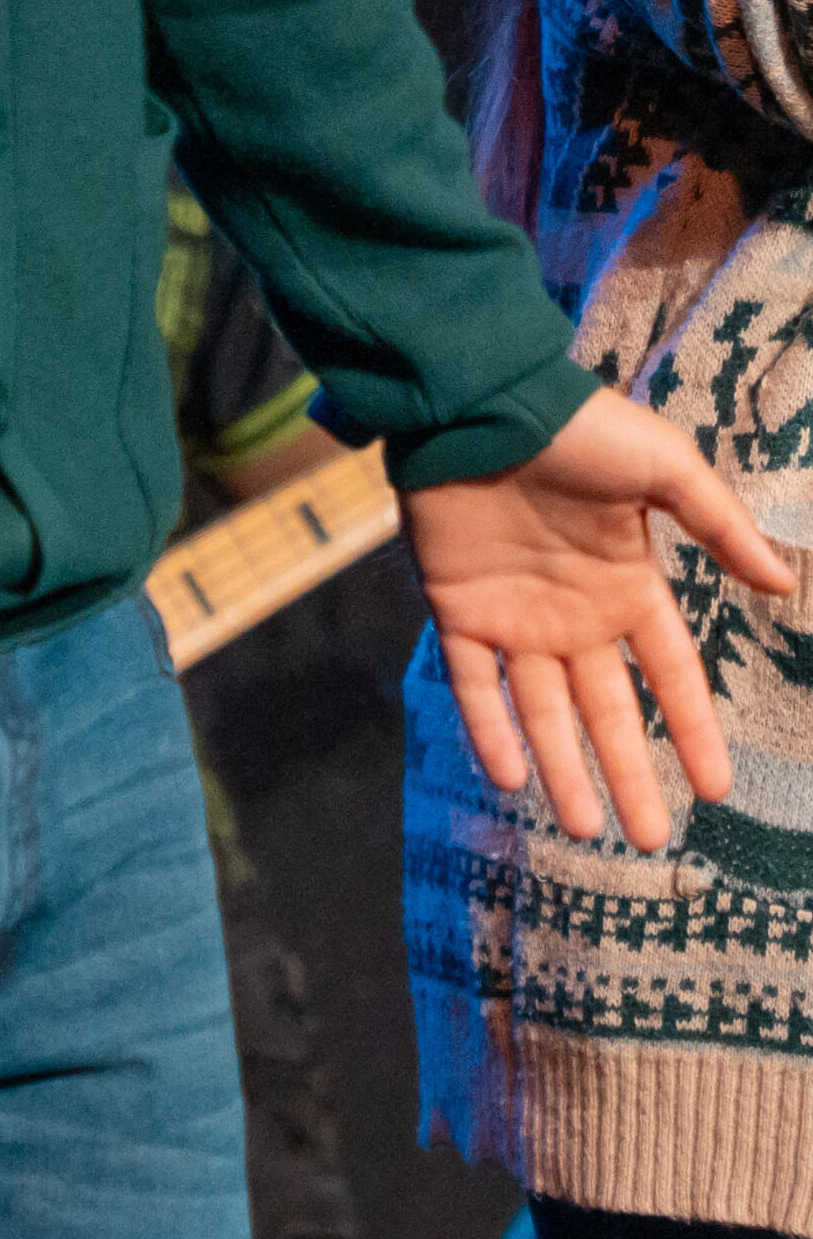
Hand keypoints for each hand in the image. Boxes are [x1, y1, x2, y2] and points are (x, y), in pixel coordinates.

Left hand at [404, 384, 795, 849]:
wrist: (479, 398)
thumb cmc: (578, 426)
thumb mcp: (665, 467)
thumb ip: (720, 527)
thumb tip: (783, 585)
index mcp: (627, 586)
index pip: (670, 675)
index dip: (693, 731)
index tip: (719, 790)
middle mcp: (574, 613)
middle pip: (607, 711)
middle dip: (630, 774)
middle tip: (647, 840)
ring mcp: (515, 615)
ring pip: (543, 712)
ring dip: (563, 769)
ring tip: (587, 830)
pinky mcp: (457, 607)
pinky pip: (474, 684)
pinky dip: (488, 729)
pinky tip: (510, 777)